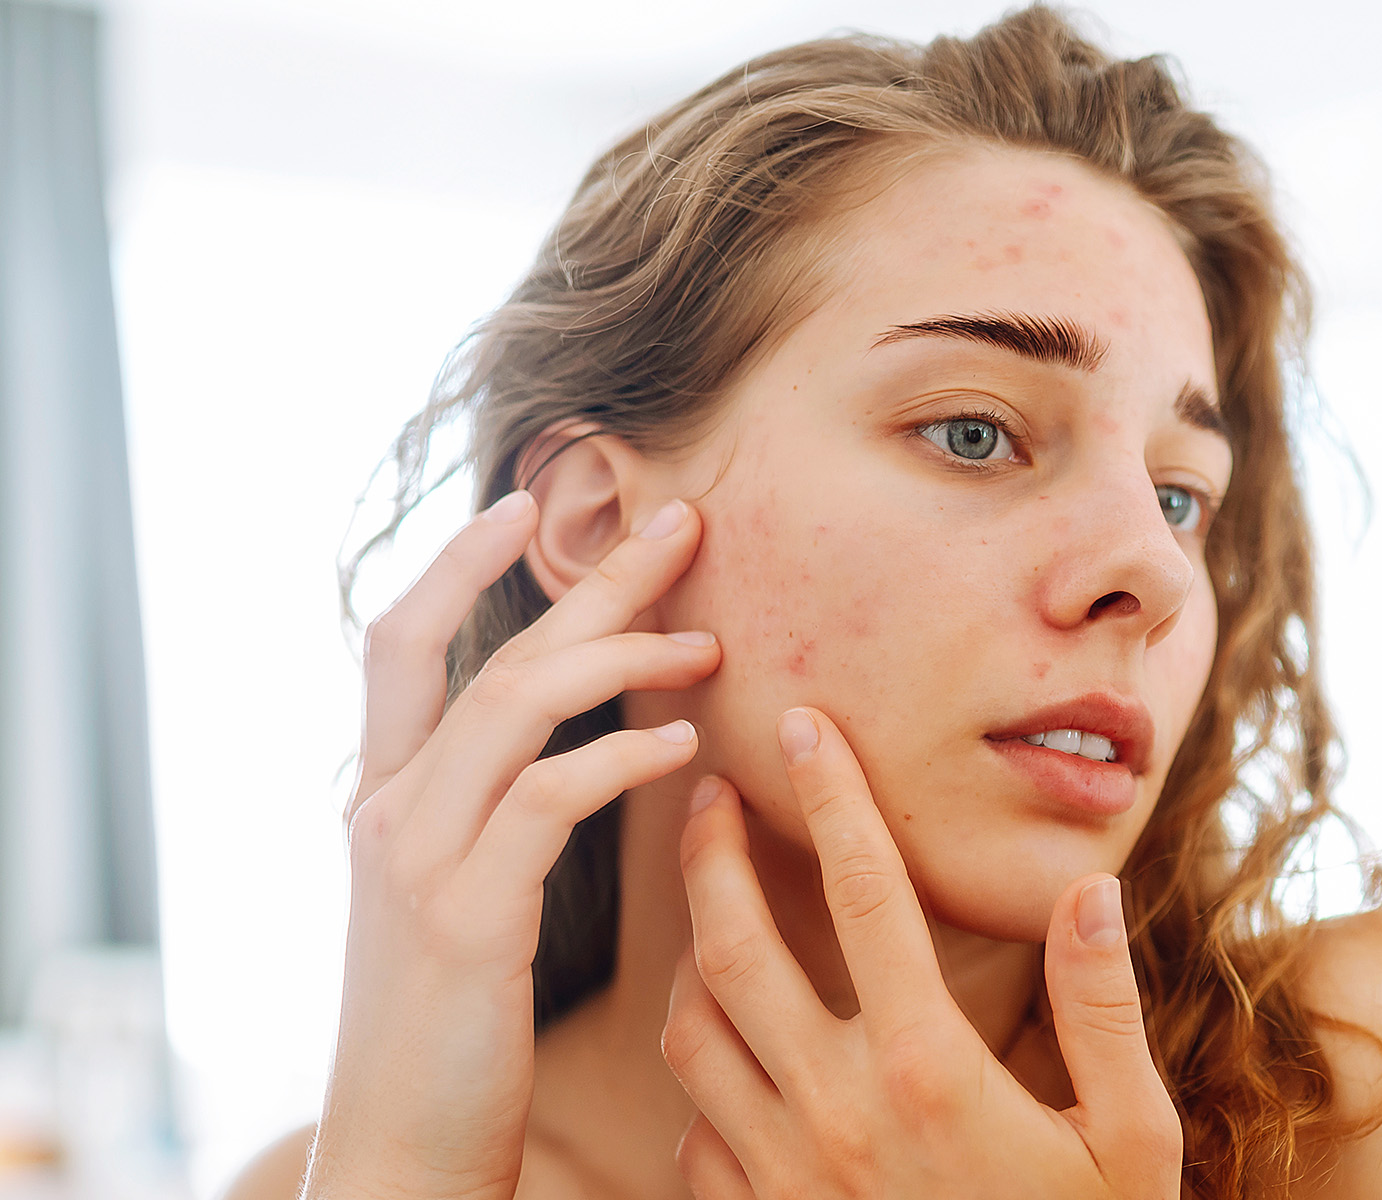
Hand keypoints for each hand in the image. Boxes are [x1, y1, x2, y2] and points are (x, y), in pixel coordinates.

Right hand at [309, 493, 719, 1199]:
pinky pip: (548, 801)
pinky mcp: (464, 920)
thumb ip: (496, 822)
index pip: (401, 645)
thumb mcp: (459, 904)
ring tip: (708, 645)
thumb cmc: (450, 1033)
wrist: (399, 1151)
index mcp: (384, 802)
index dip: (459, 564)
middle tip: (684, 523)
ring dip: (623, 657)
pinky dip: (618, 757)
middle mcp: (388, 813)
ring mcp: (417, 860)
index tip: (529, 501)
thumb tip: (573, 754)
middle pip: (492, 654)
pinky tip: (681, 745)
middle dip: (591, 580)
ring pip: (517, 706)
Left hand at [663, 707, 1182, 1199]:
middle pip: (735, 949)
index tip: (807, 723)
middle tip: (704, 790)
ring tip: (709, 907)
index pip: (869, 897)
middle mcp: (837, 1114)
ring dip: (689, 958)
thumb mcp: (1131, 1140)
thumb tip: (1088, 888)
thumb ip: (1103, 1010)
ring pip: (691, 1036)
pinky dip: (703, 1080)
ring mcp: (784, 1178)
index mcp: (931, 1071)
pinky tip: (734, 1056)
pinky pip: (694, 1135)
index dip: (836, 798)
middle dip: (707, 854)